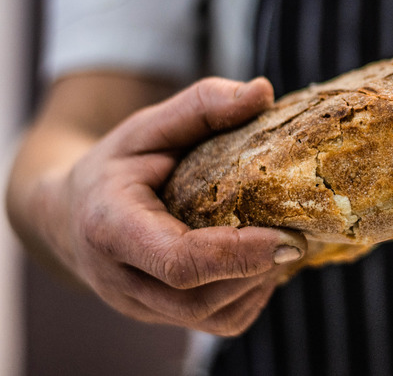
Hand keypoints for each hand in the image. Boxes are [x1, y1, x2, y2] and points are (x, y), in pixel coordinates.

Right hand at [55, 77, 305, 335]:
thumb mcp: (147, 126)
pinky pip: (215, 322)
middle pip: (199, 300)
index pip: (178, 261)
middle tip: (301, 236)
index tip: (290, 237)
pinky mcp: (161, 317)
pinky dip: (249, 296)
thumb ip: (201, 106)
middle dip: (258, 271)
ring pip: (211, 318)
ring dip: (258, 284)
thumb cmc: (115, 166)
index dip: (238, 254)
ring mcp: (139, 307)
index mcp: (110, 229)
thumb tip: (262, 91)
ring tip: (284, 245)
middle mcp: (121, 280)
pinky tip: (262, 262)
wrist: (71, 214)